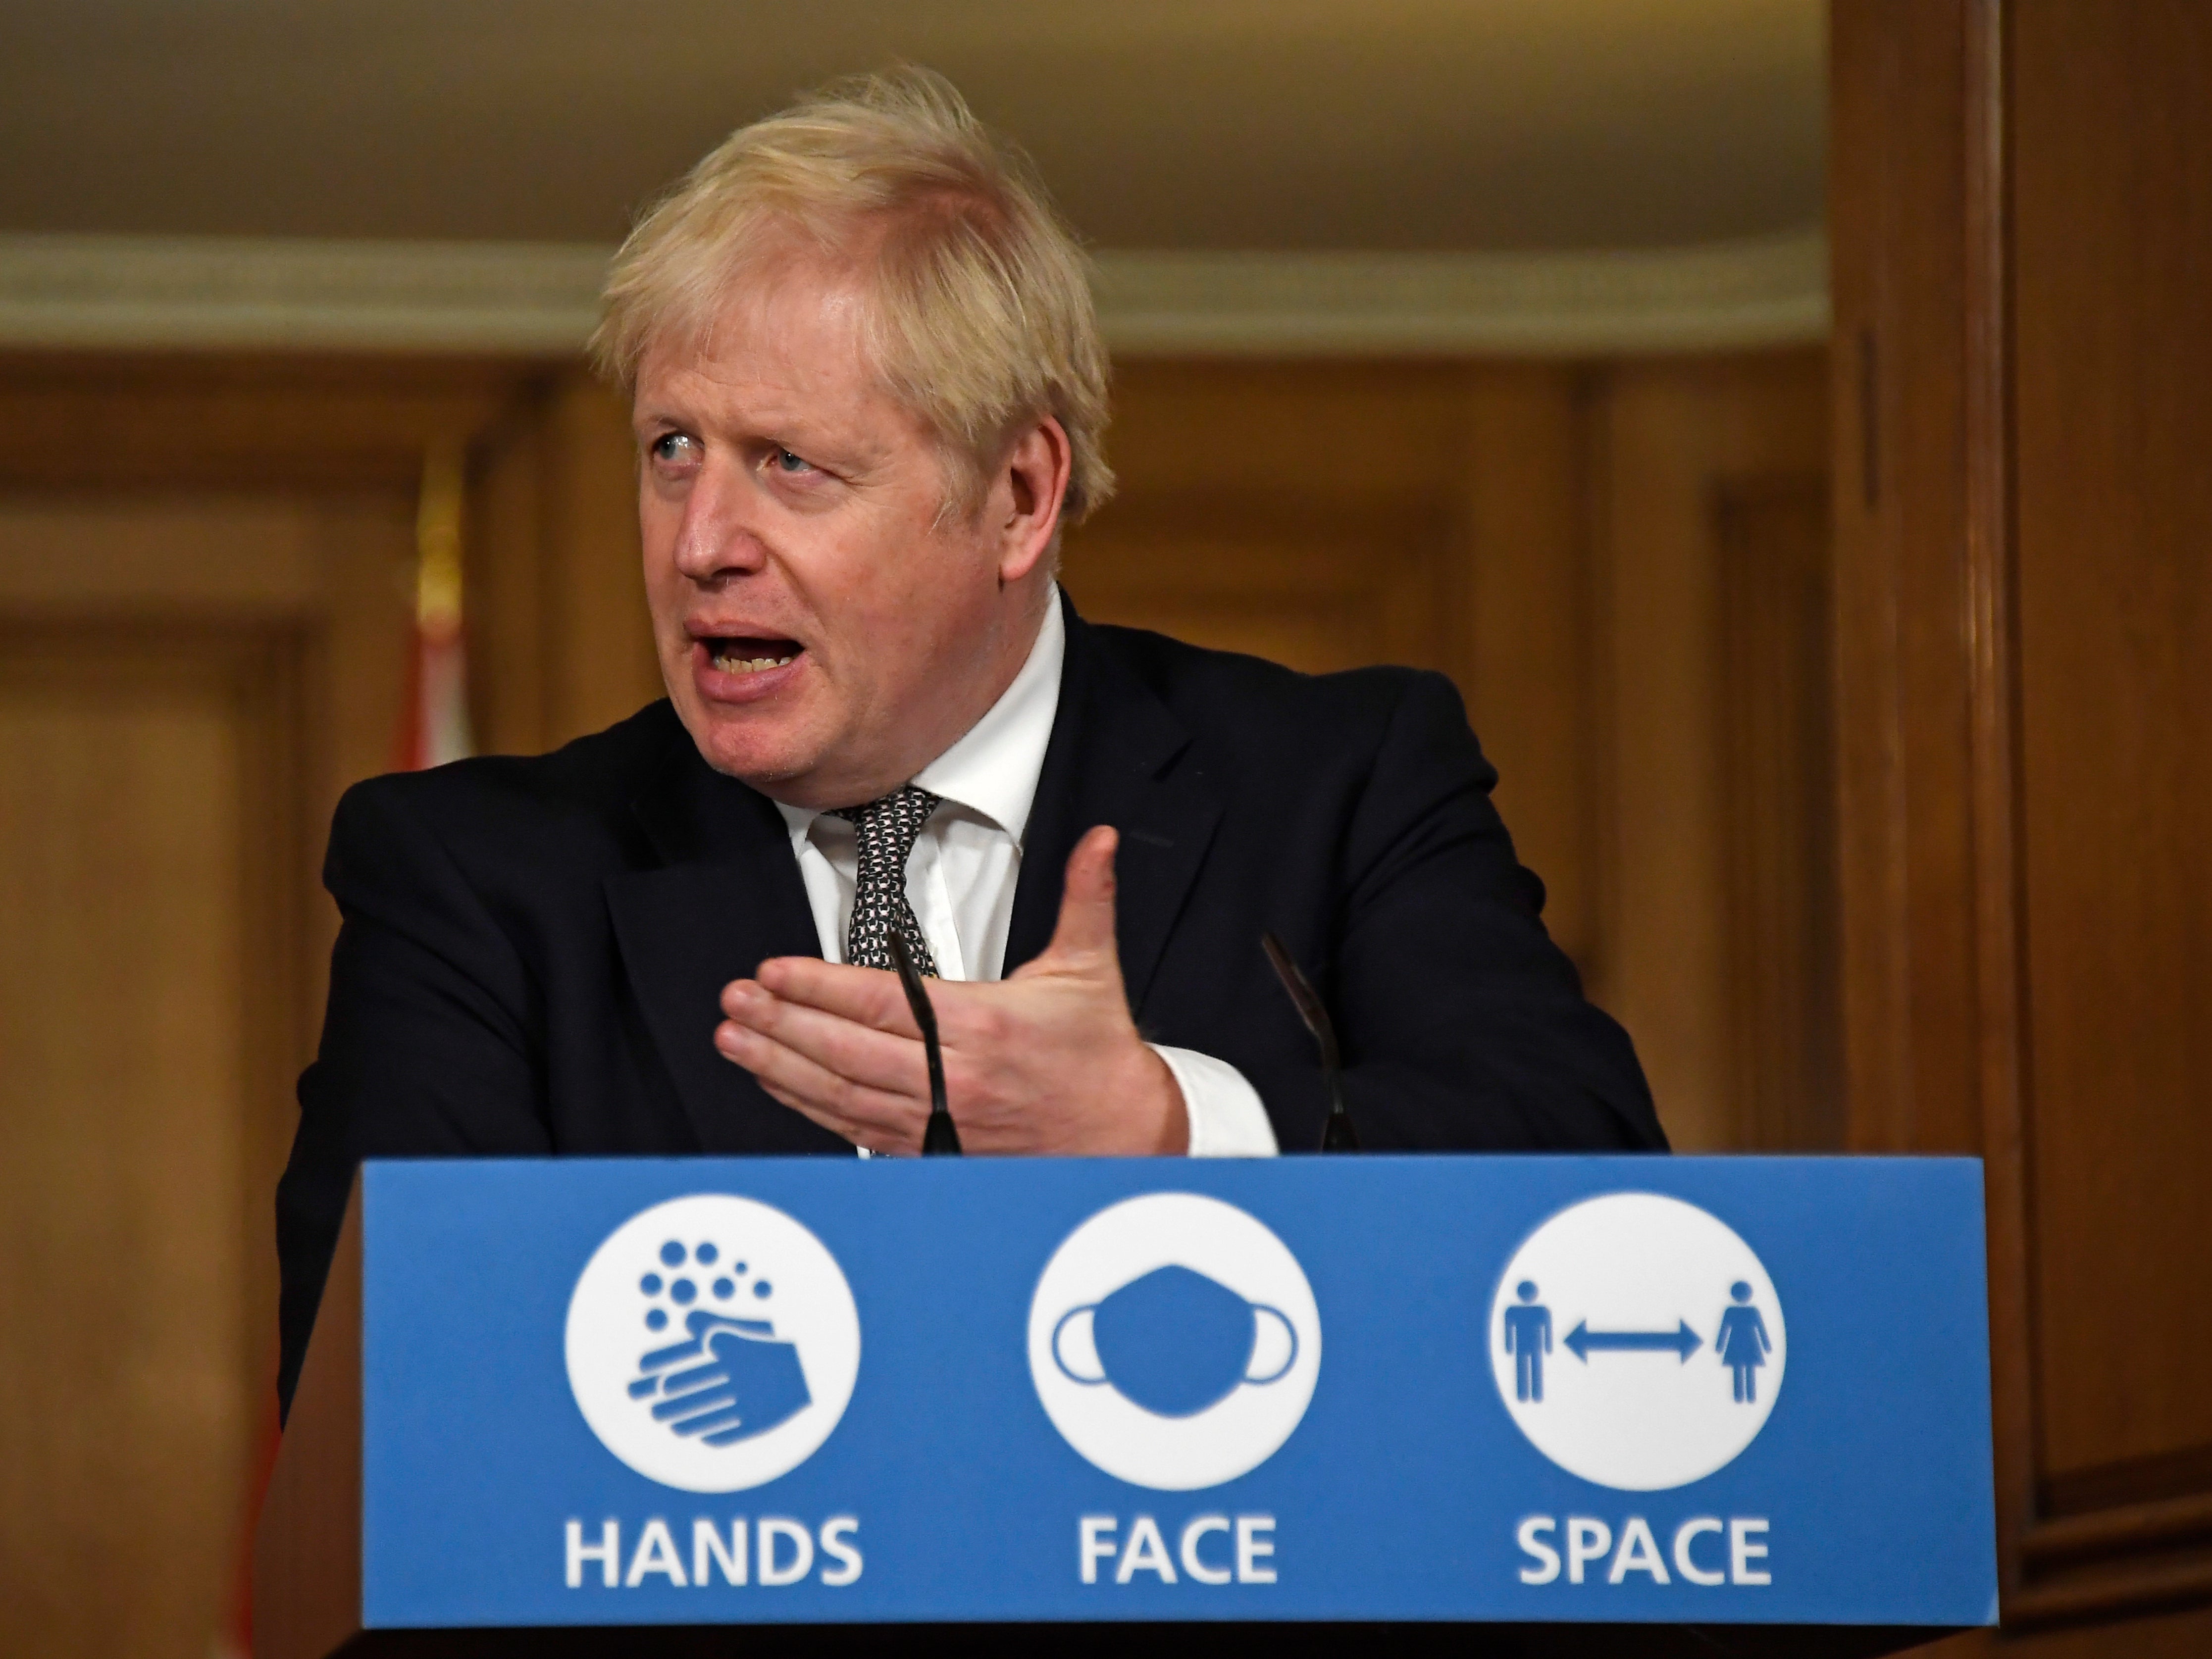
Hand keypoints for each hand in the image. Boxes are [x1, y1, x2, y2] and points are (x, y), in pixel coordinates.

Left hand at [714, 826, 1186, 1154]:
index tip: (775, 972)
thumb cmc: (1099, 1053)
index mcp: (986, 1025)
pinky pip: (856, 1129)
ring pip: (842, 1095)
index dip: (820, 988)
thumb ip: (1087, 897)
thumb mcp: (1091, 967)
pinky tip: (777, 1082)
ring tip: (736, 1038)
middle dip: (783, 1023)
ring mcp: (941, 1119)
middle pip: (848, 1051)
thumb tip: (1098, 841)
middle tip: (736, 1000)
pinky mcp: (934, 1148)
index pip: (884, 1003)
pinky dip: (810, 1106)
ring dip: (781, 1066)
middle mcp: (957, 1077)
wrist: (1122, 1135)